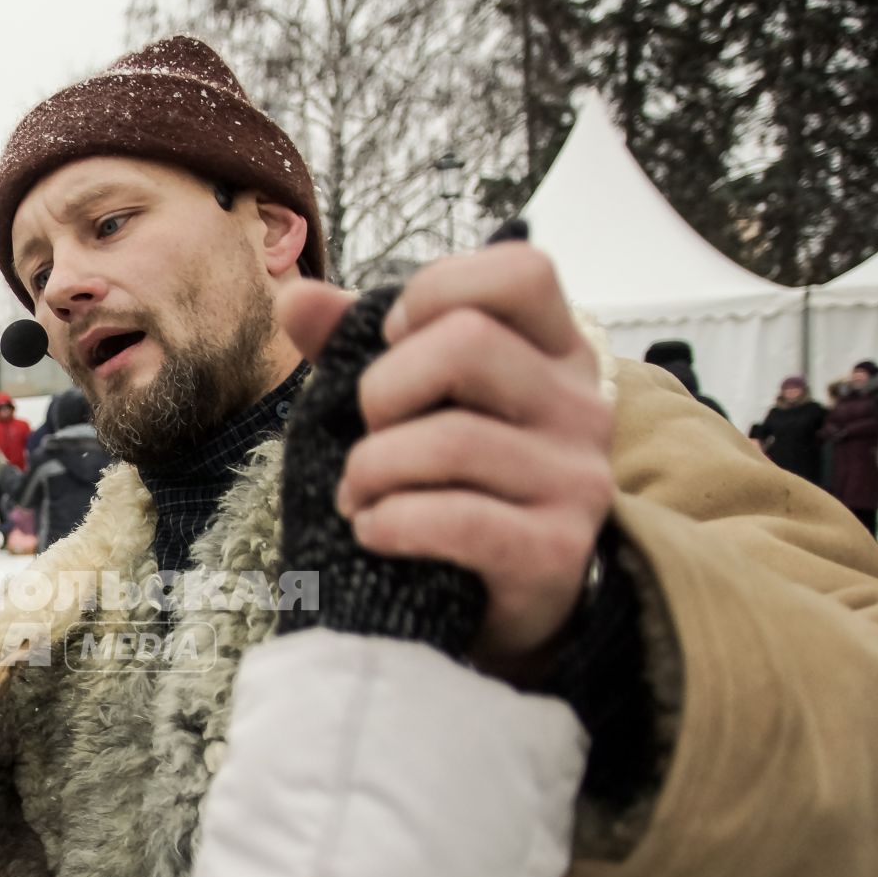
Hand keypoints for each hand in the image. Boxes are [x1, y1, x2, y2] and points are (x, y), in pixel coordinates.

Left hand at [277, 244, 615, 672]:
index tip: (392, 339)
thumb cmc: (453, 485)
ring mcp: (577, 480)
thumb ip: (355, 345)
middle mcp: (580, 406)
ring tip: (357, 496)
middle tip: (367, 433)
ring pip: (451, 439)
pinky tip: (372, 530)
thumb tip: (297, 298)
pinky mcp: (555, 550)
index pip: (521, 270)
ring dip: (372, 470)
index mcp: (554, 352)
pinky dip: (392, 523)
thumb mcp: (413, 403)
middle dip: (383, 389)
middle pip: (467, 343)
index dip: (439, 289)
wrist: (503, 606)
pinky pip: (457, 519)